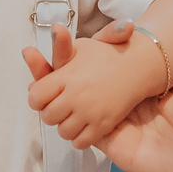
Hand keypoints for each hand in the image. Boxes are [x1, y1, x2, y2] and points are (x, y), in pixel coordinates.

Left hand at [23, 19, 161, 147]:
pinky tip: (83, 125)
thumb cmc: (104, 55)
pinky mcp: (103, 125)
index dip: (37, 97)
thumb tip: (53, 29)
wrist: (136, 67)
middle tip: (58, 105)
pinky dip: (79, 137)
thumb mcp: (82, 46)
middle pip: (47, 117)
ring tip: (71, 114)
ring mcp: (90, 112)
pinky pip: (80, 142)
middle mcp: (76, 95)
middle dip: (50, 112)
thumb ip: (61, 46)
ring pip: (63, 131)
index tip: (43, 95)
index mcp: (67, 75)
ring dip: (65, 125)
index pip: (36, 96)